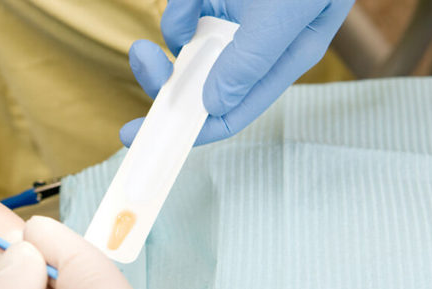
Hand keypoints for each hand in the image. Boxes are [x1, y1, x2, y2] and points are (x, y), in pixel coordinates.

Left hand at [121, 0, 353, 145]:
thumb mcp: (287, 14)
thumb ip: (252, 59)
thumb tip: (213, 105)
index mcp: (280, 62)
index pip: (232, 111)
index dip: (191, 128)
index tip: (148, 132)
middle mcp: (255, 45)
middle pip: (200, 81)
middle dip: (167, 75)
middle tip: (143, 57)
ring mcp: (236, 17)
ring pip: (188, 41)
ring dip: (177, 24)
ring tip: (191, 0)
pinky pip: (189, 8)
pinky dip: (184, 2)